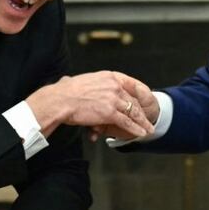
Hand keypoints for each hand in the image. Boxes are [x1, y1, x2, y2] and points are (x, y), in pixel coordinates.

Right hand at [26, 71, 154, 137]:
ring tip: (149, 129)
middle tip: (148, 119)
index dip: (138, 92)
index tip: (143, 99)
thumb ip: (79, 82)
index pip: (129, 83)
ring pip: (132, 112)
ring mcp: (113, 99)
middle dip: (141, 111)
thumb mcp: (76, 81)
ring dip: (142, 122)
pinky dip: (135, 128)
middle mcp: (113, 85)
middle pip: (132, 99)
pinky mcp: (110, 112)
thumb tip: (67, 80)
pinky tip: (141, 133)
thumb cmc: (63, 92)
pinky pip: (126, 121)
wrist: (59, 100)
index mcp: (108, 76)